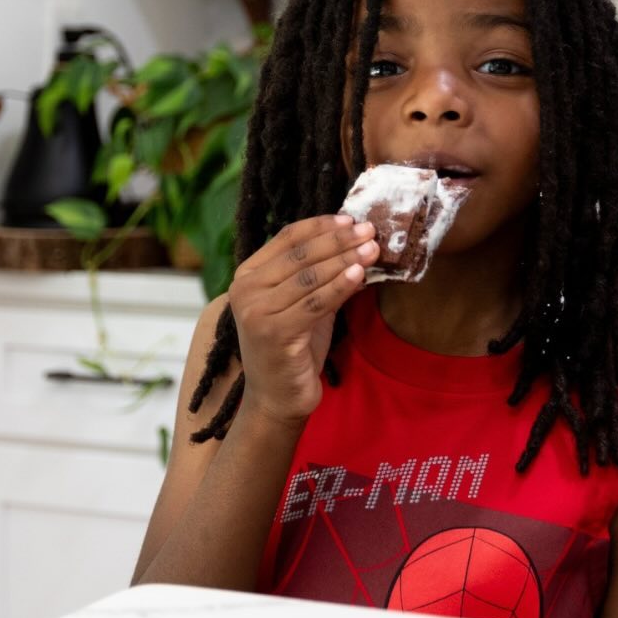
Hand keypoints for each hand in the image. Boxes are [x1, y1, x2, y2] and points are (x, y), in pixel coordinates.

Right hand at [228, 214, 377, 431]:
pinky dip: (340, 286)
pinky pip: (315, 302)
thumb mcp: (305, 303)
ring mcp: (256, 311)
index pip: (287, 238)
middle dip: (340, 240)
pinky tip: (360, 274)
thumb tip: (356, 241)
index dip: (321, 226)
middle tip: (370, 229)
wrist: (277, 398)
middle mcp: (244, 290)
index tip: (351, 219)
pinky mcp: (273, 332)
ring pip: (310, 276)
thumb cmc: (293, 348)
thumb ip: (320, 274)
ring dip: (346, 259)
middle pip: (300, 254)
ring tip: (373, 248)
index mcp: (247, 275)